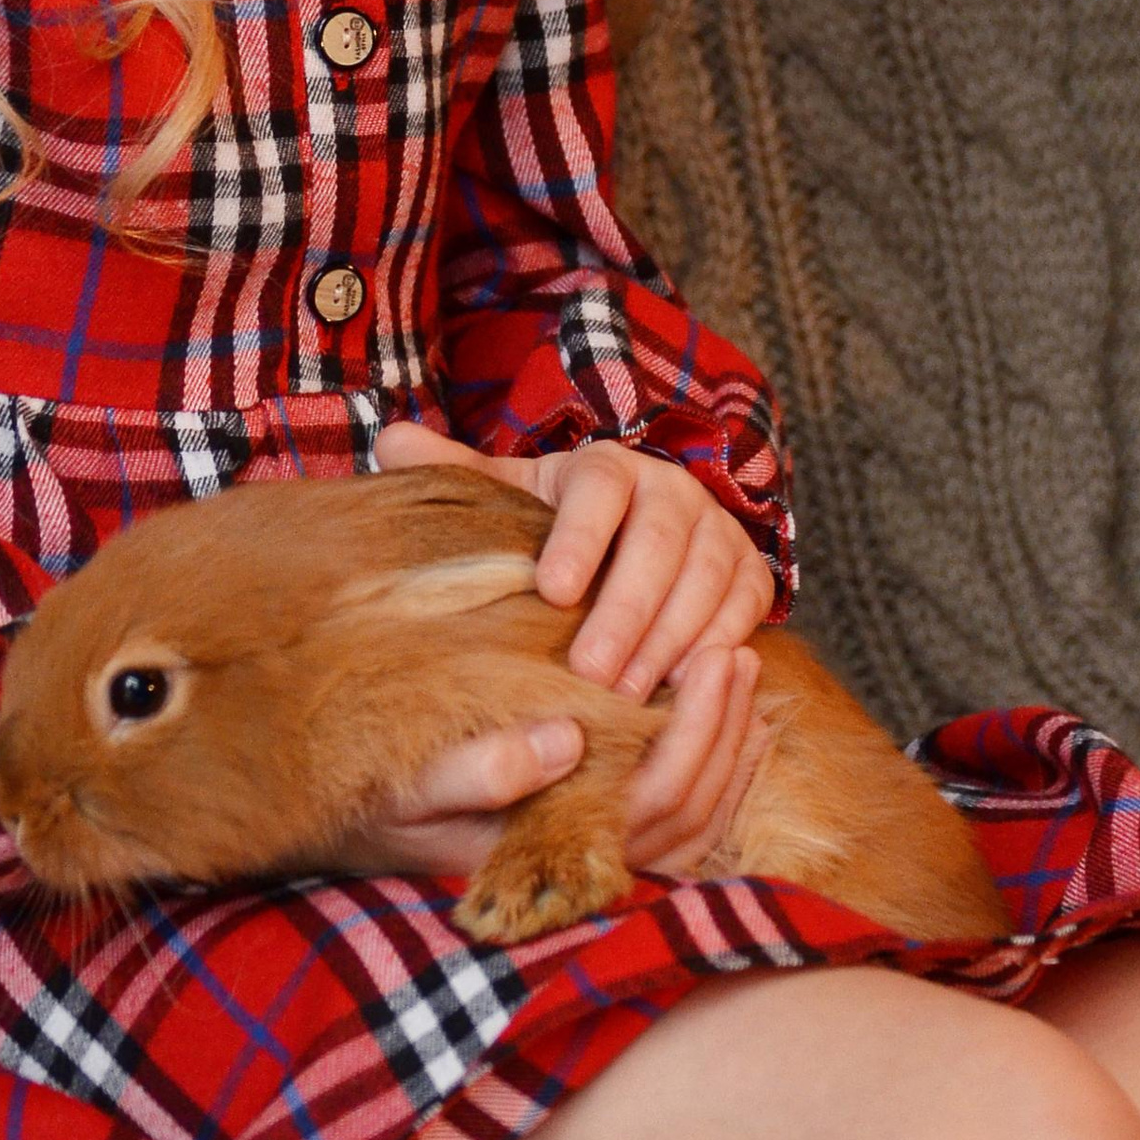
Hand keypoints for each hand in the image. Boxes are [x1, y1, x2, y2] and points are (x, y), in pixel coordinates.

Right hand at [334, 656, 763, 885]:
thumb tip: (563, 741)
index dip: (695, 731)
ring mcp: (594, 860)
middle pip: (690, 809)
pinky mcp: (595, 839)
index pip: (657, 801)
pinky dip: (715, 764)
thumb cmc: (374, 801)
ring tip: (736, 664)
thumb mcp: (407, 782)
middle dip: (722, 727)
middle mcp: (584, 867)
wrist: (349, 826)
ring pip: (695, 817)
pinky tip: (725, 712)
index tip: (709, 655)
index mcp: (552, 853)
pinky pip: (681, 815)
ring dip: (726, 741)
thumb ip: (475, 770)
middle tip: (733, 648)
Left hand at [376, 423, 775, 699]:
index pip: (599, 489)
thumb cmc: (554, 531)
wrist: (634, 541)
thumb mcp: (508, 502)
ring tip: (626, 695)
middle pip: (657, 544)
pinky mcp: (750, 577)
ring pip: (705, 581)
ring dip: (668, 640)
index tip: (551, 590)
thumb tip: (389, 443)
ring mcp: (718, 533)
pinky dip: (713, 652)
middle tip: (589, 671)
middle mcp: (672, 490)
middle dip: (626, 610)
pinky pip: (742, 613)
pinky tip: (679, 693)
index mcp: (607, 467)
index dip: (579, 536)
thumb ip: (454, 476)